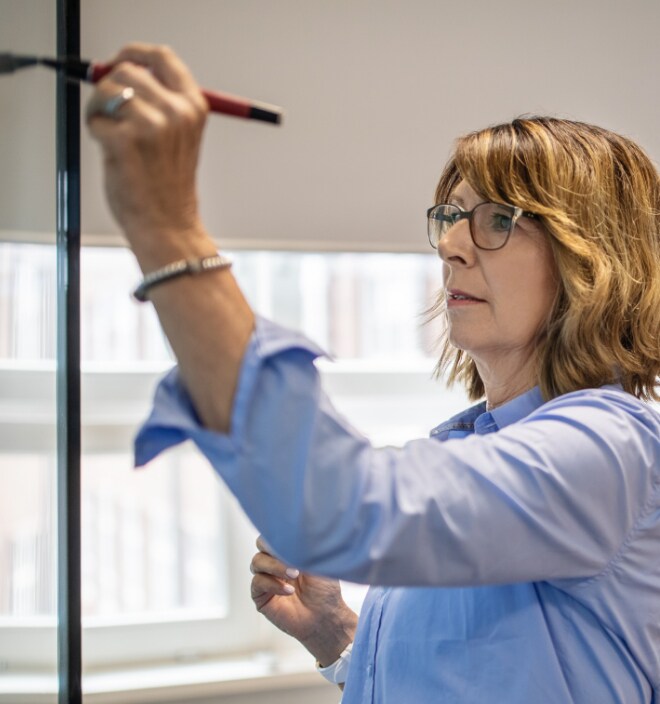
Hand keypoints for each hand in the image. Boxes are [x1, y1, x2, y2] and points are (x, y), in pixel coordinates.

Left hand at [86, 43, 209, 256]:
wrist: (168, 225)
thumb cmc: (169, 186)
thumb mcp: (178, 136)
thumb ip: (160, 102)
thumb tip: (120, 73)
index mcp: (193, 107)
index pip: (161, 58)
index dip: (134, 54)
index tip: (118, 62)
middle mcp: (176, 112)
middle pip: (126, 71)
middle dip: (110, 90)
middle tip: (112, 117)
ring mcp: (152, 126)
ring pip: (106, 92)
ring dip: (101, 112)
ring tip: (114, 139)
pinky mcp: (126, 141)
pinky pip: (95, 120)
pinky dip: (96, 134)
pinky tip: (113, 155)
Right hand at [250, 536, 357, 666]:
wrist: (325, 617)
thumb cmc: (325, 590)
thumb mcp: (319, 562)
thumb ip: (304, 546)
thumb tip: (295, 532)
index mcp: (287, 551)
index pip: (274, 533)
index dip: (278, 533)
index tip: (290, 538)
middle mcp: (275, 563)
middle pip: (260, 544)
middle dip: (273, 547)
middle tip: (290, 555)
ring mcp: (267, 579)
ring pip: (257, 562)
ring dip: (275, 566)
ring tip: (294, 574)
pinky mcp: (261, 596)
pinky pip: (257, 582)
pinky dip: (273, 584)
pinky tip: (289, 590)